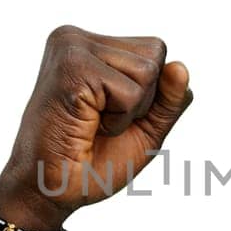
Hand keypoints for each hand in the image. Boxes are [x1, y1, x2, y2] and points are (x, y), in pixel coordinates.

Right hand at [0, 25, 193, 229]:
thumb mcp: (146, 128)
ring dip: (129, 111)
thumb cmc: (92, 162)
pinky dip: (118, 120)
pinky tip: (86, 125)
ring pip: (148, 70)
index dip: (148, 93)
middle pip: (156, 53)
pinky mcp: (71, 68)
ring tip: (91, 123)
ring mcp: (71, 48)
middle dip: (142, 99)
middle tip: (99, 121)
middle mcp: (76, 38)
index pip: (155, 50)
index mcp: (90, 45)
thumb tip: (181, 68)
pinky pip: (131, 92)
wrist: (50, 191)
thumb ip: (169, 99)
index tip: (108, 114)